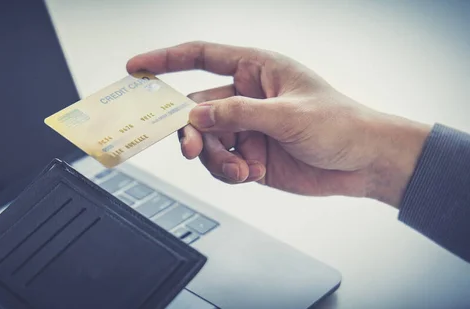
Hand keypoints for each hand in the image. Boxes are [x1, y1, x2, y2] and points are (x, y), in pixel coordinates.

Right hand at [127, 41, 430, 206]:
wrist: (363, 163)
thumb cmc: (341, 124)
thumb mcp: (289, 114)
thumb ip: (240, 114)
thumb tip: (199, 116)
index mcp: (256, 69)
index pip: (200, 57)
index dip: (165, 60)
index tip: (136, 69)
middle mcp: (246, 96)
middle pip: (196, 109)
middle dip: (192, 131)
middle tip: (193, 149)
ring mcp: (246, 127)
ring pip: (207, 141)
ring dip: (217, 158)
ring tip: (241, 169)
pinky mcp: (249, 154)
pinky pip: (221, 162)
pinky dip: (229, 171)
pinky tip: (250, 172)